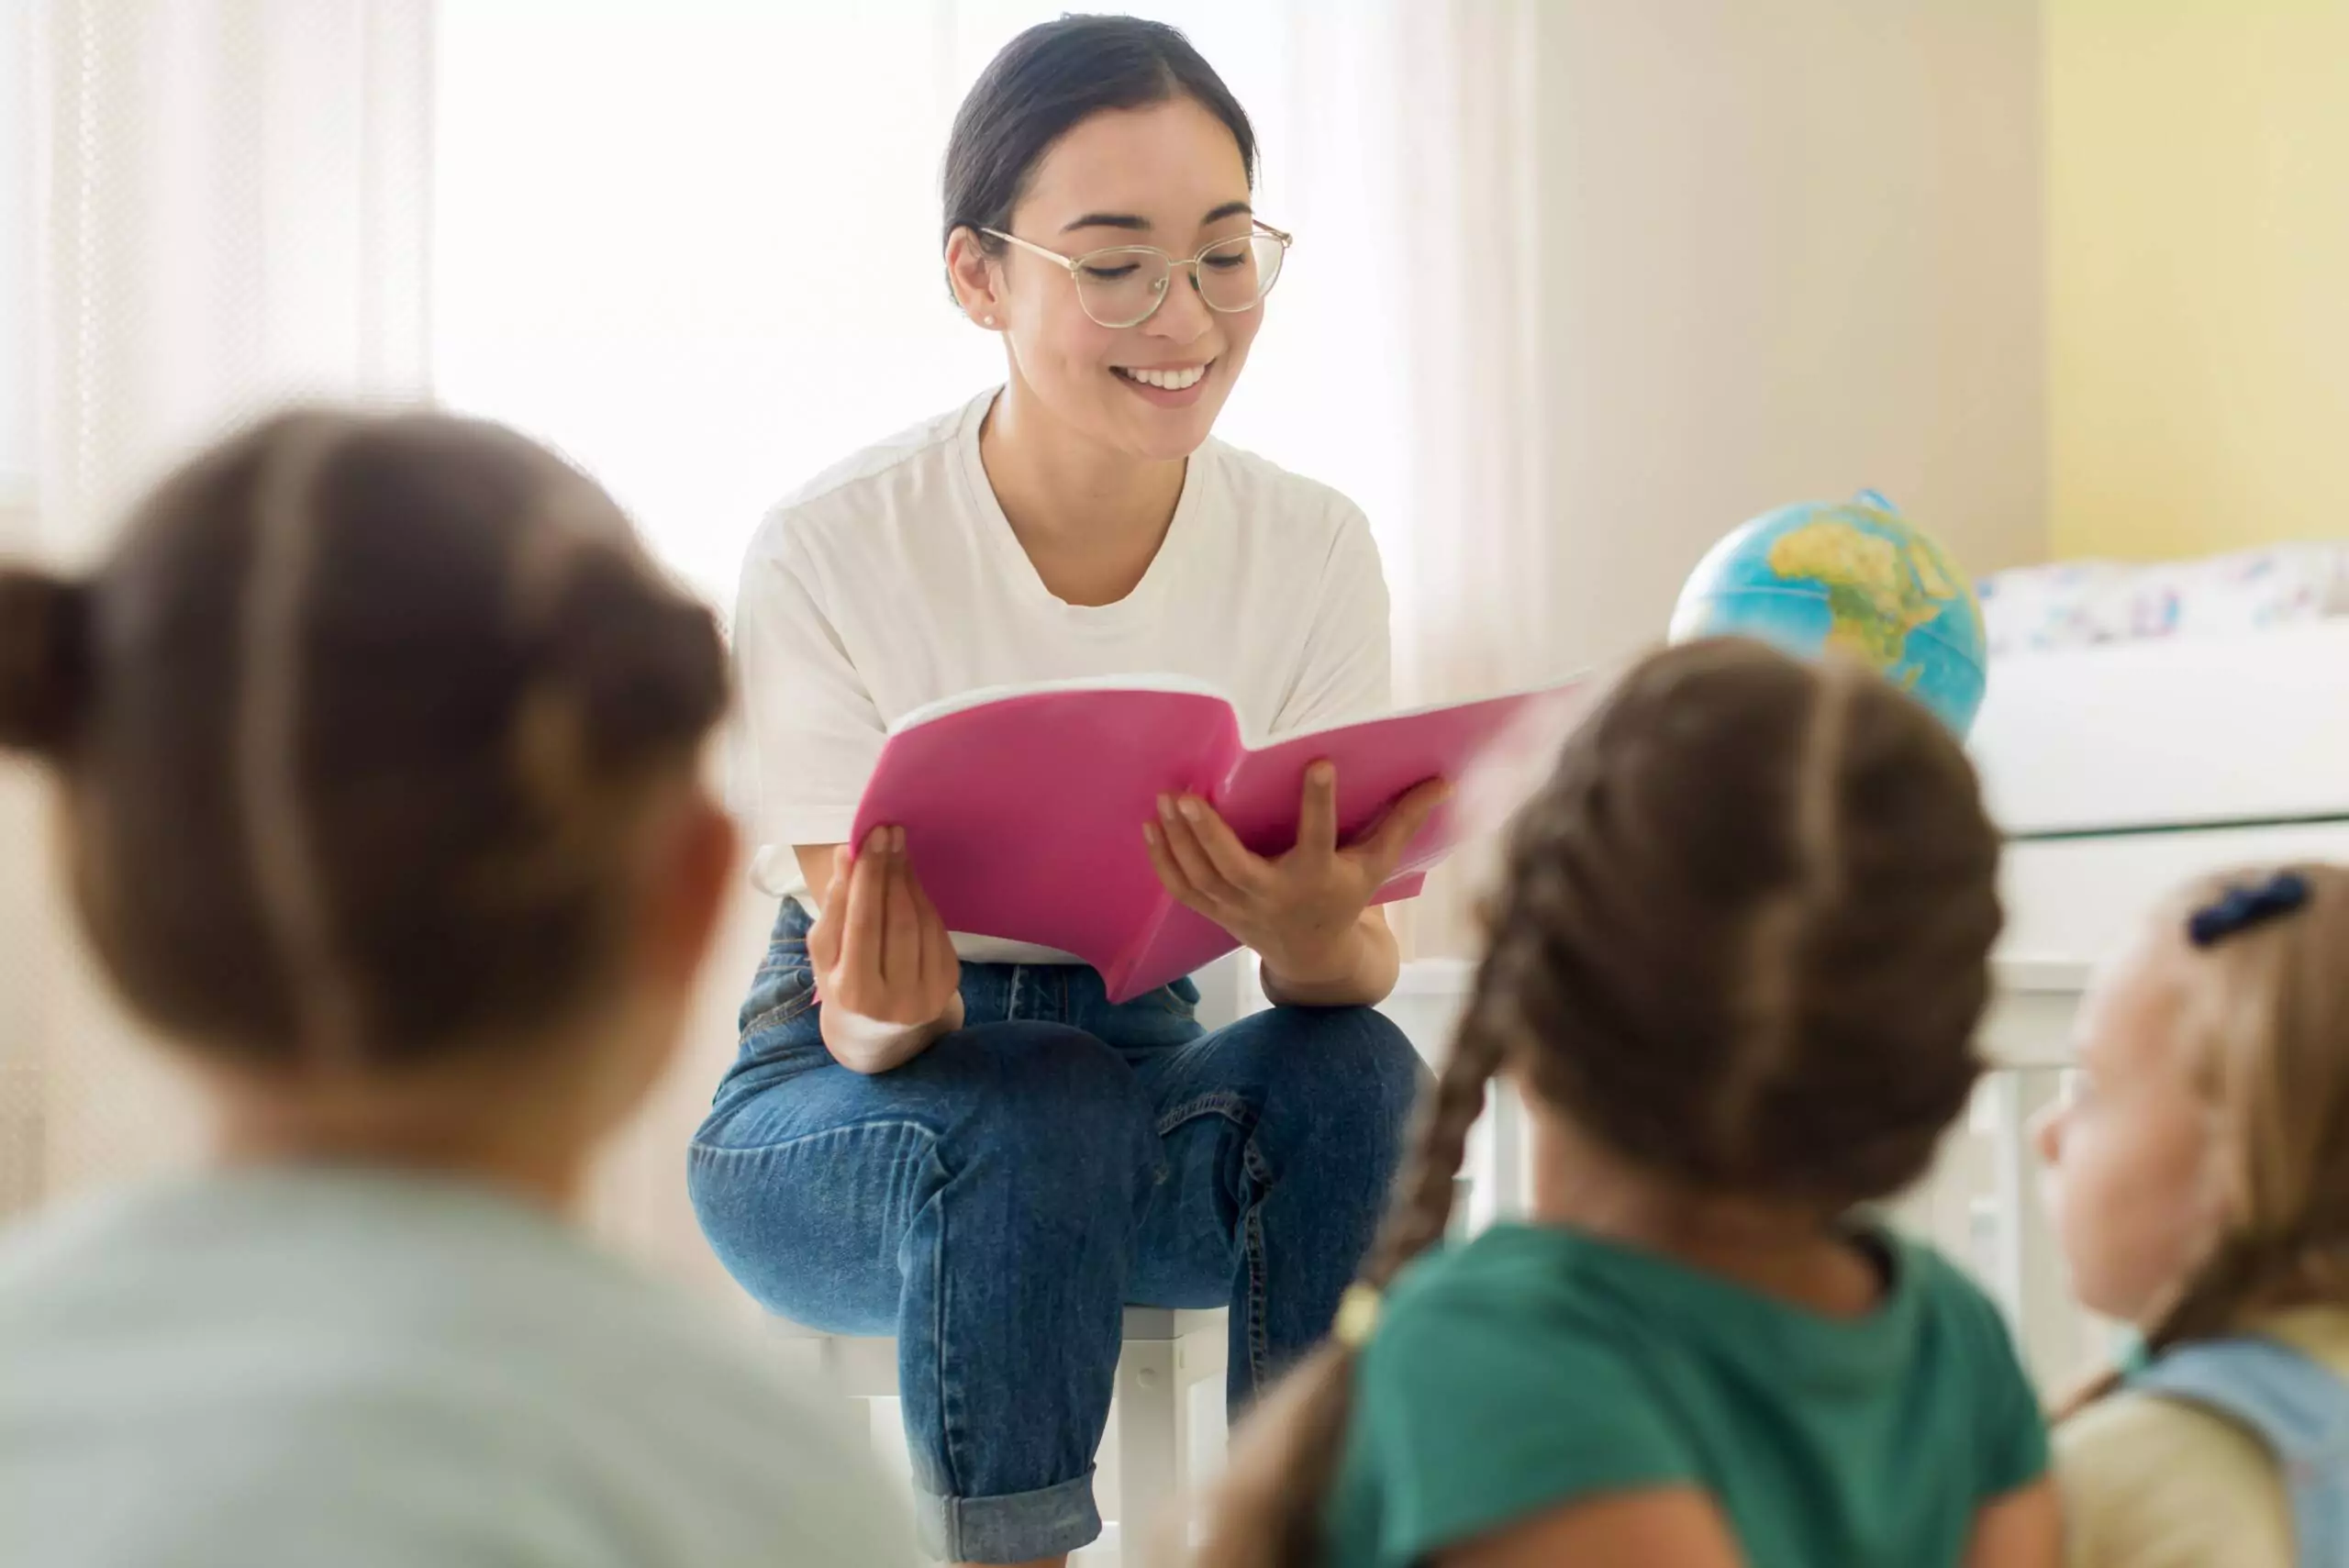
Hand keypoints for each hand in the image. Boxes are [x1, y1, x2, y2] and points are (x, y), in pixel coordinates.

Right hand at [809, 827, 961, 1068]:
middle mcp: (894, 999)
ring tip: (897, 848)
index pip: (862, 923)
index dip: (868, 877)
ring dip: (908, 879)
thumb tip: (846, 855)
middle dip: (890, 870)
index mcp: (853, 993)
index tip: (870, 837)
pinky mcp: (947, 984)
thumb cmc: (841, 981)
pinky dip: (923, 900)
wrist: (877, 1029)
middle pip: (895, 920)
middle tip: (887, 832)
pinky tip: (910, 878)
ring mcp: (927, 994)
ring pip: (919, 922)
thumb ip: (833, 907)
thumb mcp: (825, 952)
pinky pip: (936, 931)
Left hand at [1143, 764, 1449, 988]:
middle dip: (1209, 834)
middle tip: (1188, 794)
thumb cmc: (1345, 896)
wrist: (1312, 954)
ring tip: (1165, 798)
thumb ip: (1403, 821)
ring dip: (1179, 841)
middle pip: (1235, 867)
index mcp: (1318, 877)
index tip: (1317, 761)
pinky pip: (1183, 890)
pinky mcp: (1217, 913)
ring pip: (1201, 878)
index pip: (1319, 836)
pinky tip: (1151, 826)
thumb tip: (1443, 780)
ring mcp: (1240, 908)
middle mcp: (1275, 895)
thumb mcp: (1377, 863)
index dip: (1319, 801)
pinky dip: (1164, 862)